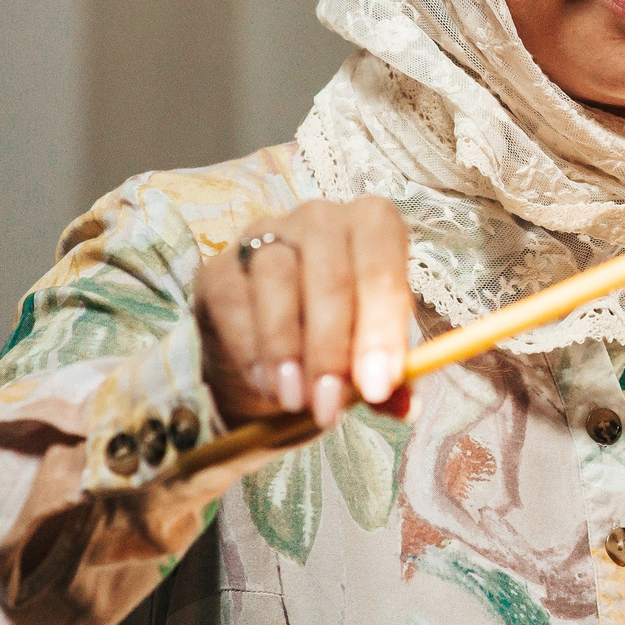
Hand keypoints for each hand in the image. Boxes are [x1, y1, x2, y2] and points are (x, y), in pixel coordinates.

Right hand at [193, 198, 413, 429]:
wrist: (274, 350)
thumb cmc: (342, 336)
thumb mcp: (372, 355)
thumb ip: (391, 378)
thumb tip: (404, 407)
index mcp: (374, 224)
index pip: (384, 262)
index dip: (382, 326)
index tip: (379, 384)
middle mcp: (321, 218)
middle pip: (330, 275)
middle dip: (332, 350)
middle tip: (331, 405)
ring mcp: (266, 235)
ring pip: (277, 280)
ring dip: (287, 349)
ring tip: (296, 401)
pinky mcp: (220, 268)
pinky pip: (234, 301)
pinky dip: (251, 349)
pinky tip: (265, 384)